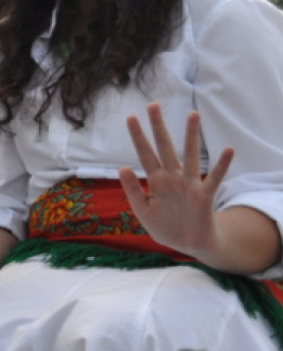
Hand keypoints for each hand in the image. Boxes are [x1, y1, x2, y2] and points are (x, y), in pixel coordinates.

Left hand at [120, 103, 231, 259]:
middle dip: (158, 127)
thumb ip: (132, 190)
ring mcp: (189, 185)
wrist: (187, 245)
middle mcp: (172, 177)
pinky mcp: (204, 196)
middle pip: (164, 147)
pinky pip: (214, 178)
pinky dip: (221, 165)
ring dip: (191, 136)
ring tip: (192, 115)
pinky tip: (228, 149)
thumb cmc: (165, 226)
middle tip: (153, 104)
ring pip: (190, 155)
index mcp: (156, 181)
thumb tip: (122, 167)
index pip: (145, 154)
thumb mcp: (142, 210)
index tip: (130, 117)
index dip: (138, 136)